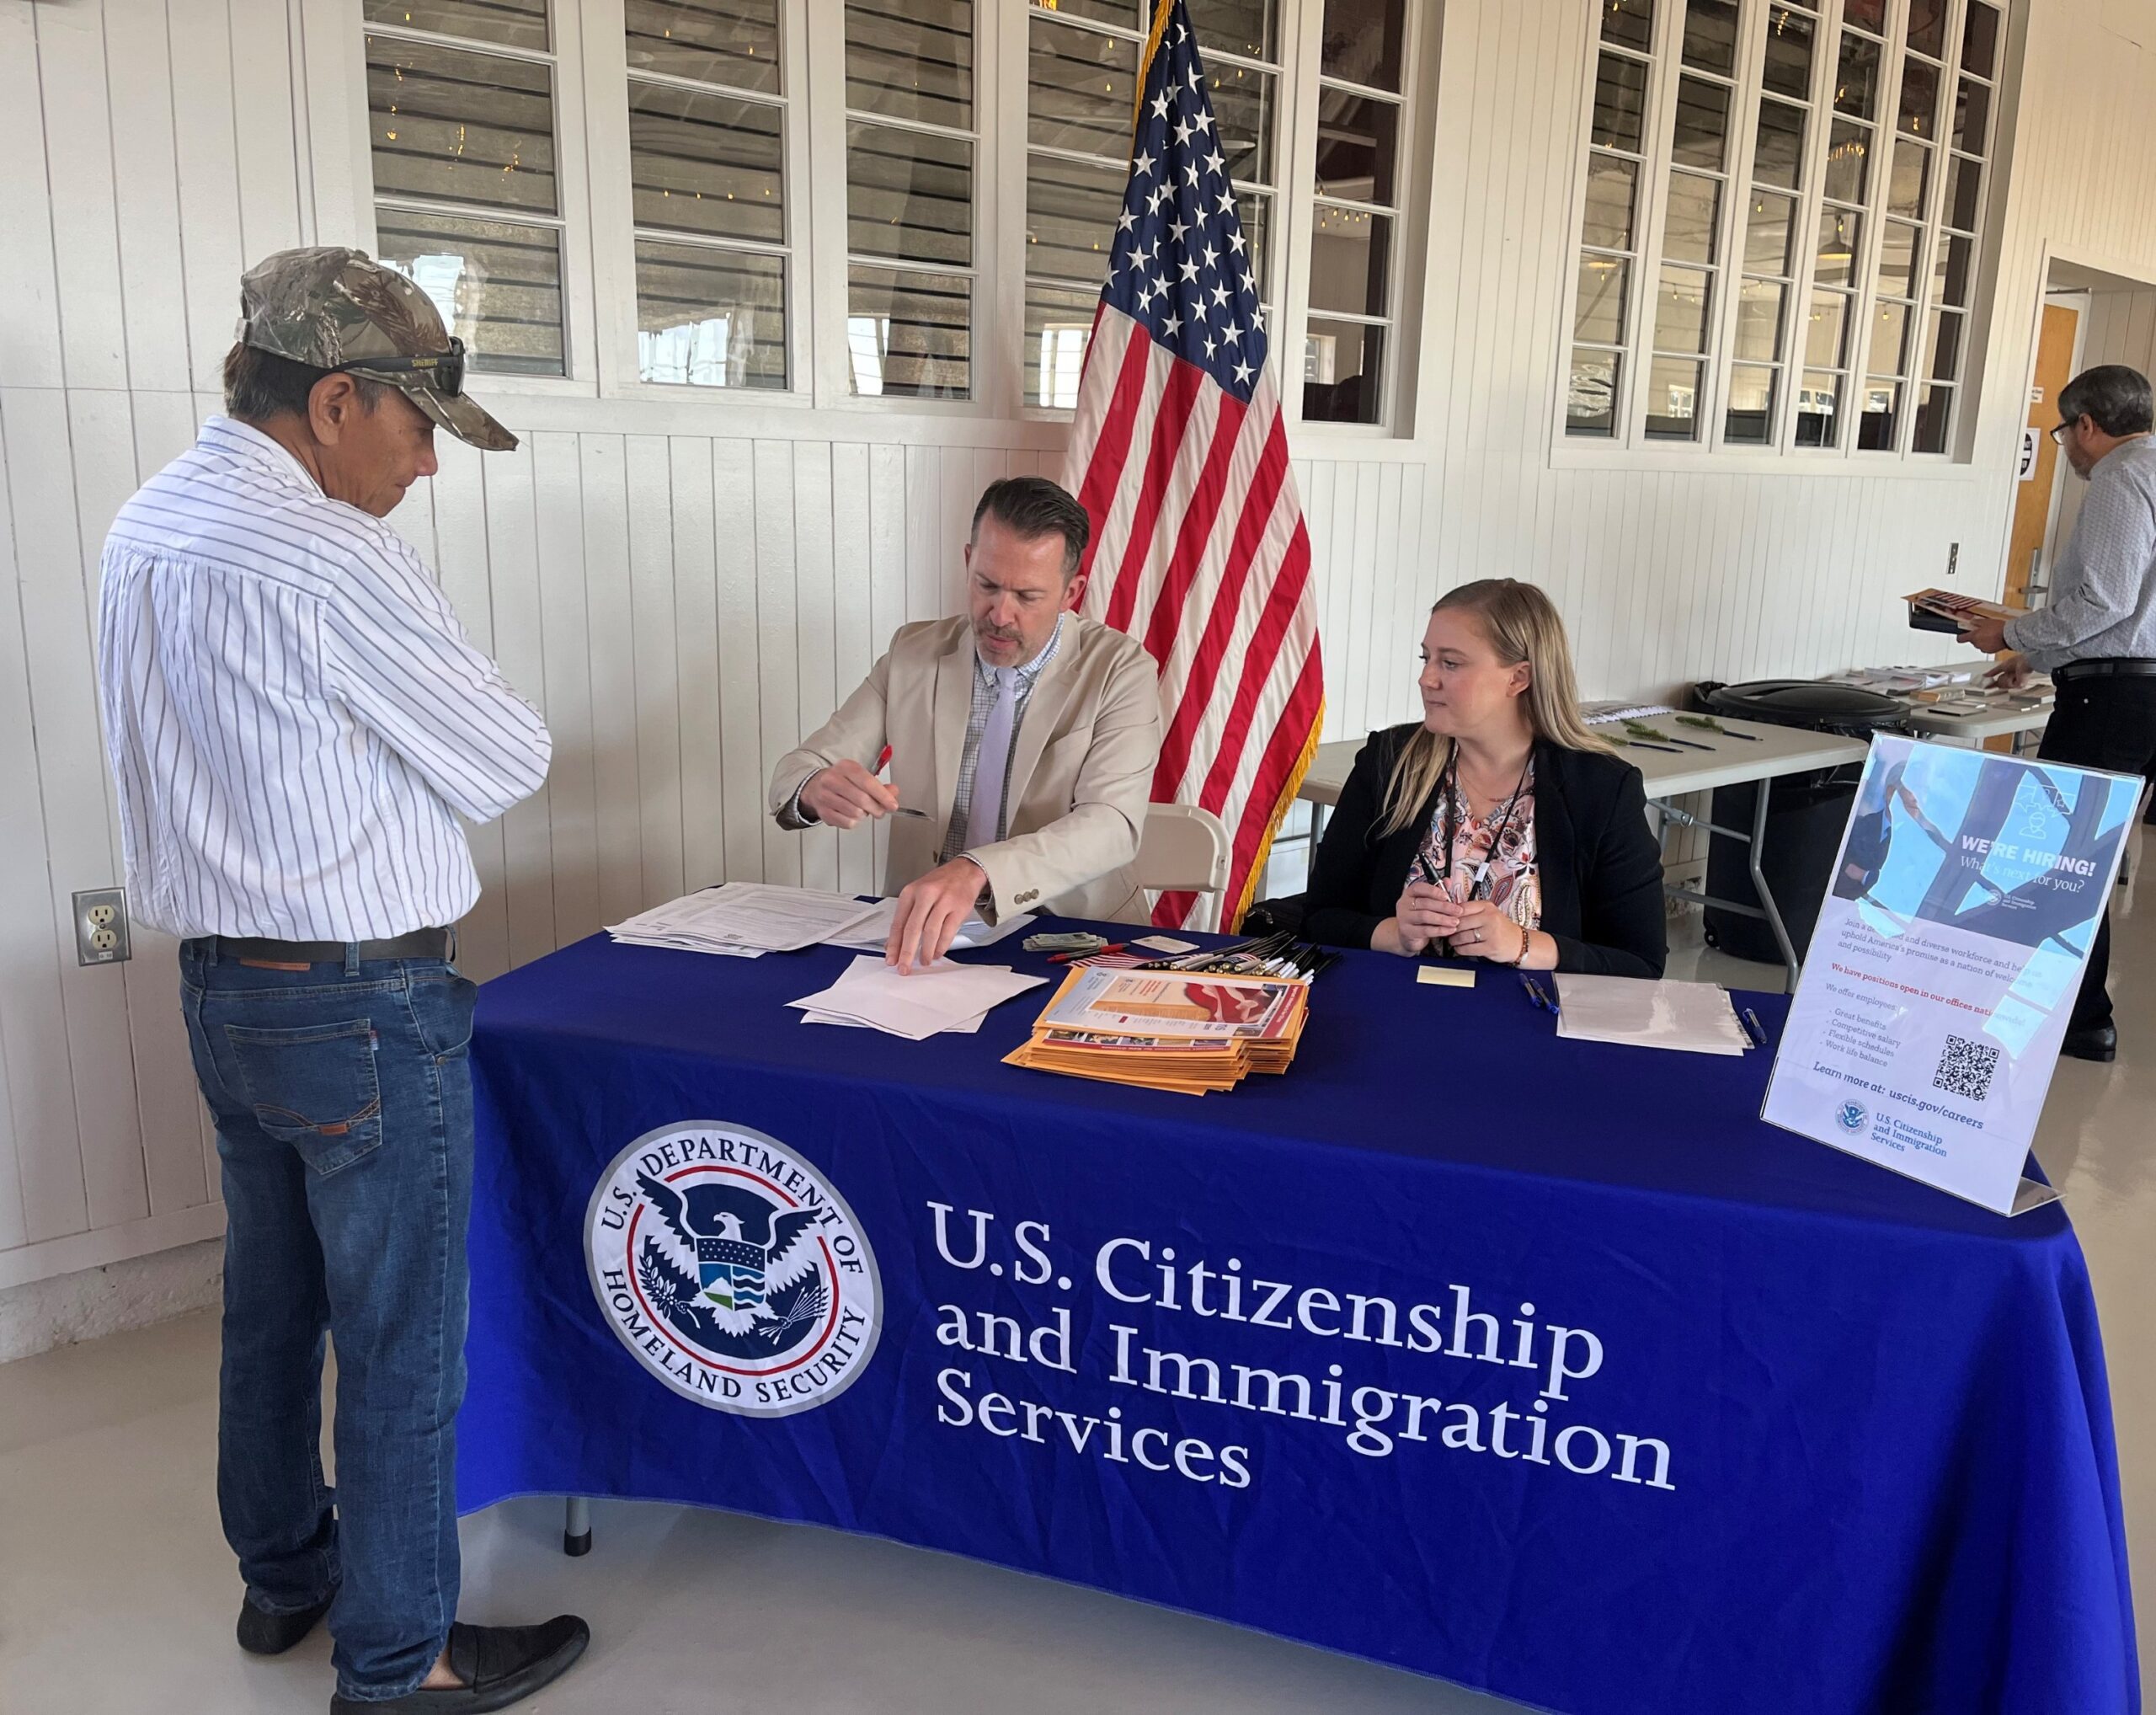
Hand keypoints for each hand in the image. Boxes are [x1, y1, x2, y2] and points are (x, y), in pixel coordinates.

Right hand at [798, 760, 898, 829]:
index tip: (893, 805)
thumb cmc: (842, 782)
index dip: (883, 795)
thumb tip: (893, 792)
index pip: (867, 782)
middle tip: (880, 811)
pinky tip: (851, 814)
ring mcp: (825, 796)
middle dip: (876, 808)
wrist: (815, 786)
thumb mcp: (861, 777)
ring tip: (862, 810)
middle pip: (862, 799)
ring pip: (855, 813)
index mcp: (845, 767)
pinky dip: (854, 822)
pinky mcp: (823, 811)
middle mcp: (832, 779)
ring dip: (864, 815)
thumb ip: (880, 786)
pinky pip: (846, 822)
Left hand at [887, 857, 986, 973]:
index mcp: (910, 892)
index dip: (893, 944)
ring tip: (924, 961)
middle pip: (912, 929)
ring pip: (930, 932)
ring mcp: (943, 901)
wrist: (965, 870)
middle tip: (904, 967)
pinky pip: (947, 932)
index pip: (898, 922)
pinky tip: (937, 952)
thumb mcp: (917, 894)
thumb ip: (905, 917)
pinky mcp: (958, 908)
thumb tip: (893, 943)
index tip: (891, 959)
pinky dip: (941, 946)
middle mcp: (925, 895)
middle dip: (907, 952)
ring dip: (926, 951)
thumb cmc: (939, 884)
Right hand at [1383, 880, 1451, 955]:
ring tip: (1455, 921)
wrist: (1408, 934)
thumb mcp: (1428, 902)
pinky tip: (1449, 930)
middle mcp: (1404, 904)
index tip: (1447, 896)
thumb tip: (1448, 881)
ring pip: (1425, 916)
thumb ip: (1438, 891)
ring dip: (1443, 919)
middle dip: (1444, 907)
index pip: (1419, 888)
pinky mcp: (1407, 931)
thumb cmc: (1420, 915)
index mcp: (1409, 893)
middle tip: (1458, 911)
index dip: (1433, 891)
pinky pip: (1425, 930)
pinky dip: (1439, 930)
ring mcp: (1404, 918)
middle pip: (1425, 903)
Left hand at [1425, 895, 1526, 963]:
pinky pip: (1467, 949)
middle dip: (1450, 929)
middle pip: (1460, 923)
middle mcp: (1489, 917)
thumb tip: (1448, 912)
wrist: (1518, 942)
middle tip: (1447, 932)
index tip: (1445, 919)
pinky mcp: (1490, 947)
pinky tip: (1460, 948)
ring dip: (1454, 940)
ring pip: (1462, 937)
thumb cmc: (1499, 928)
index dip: (1450, 914)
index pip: (1461, 907)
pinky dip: (1460, 949)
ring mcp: (1490, 933)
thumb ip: (1471, 912)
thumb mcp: (1488, 913)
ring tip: (1453, 941)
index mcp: (1486, 906)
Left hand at [1958, 613, 2009, 654]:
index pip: (1960, 639)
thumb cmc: (1998, 628)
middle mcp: (1977, 644)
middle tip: (1982, 631)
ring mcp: (1984, 649)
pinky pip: (1986, 648)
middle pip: (1972, 641)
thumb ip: (1976, 622)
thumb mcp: (1986, 621)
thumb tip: (1972, 622)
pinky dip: (1988, 644)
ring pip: (1979, 644)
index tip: (1963, 634)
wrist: (2010, 635)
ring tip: (1991, 634)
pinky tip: (1994, 639)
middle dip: (1976, 637)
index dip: (1961, 636)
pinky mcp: (1990, 651)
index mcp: (1974, 637)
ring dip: (1982, 641)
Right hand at [1984, 651, 2031, 689]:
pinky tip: (2015, 675)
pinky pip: (2008, 684)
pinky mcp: (2019, 685)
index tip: (1986, 687)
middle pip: (1999, 685)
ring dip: (2006, 677)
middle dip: (2001, 678)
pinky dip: (2010, 678)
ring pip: (2003, 685)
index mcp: (2009, 676)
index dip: (1992, 685)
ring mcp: (2016, 684)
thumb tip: (1985, 675)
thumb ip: (1992, 672)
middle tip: (2006, 673)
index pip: (1998, 682)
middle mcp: (2012, 681)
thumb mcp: (2001, 666)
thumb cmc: (2018, 661)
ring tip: (2013, 672)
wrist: (2026, 661)